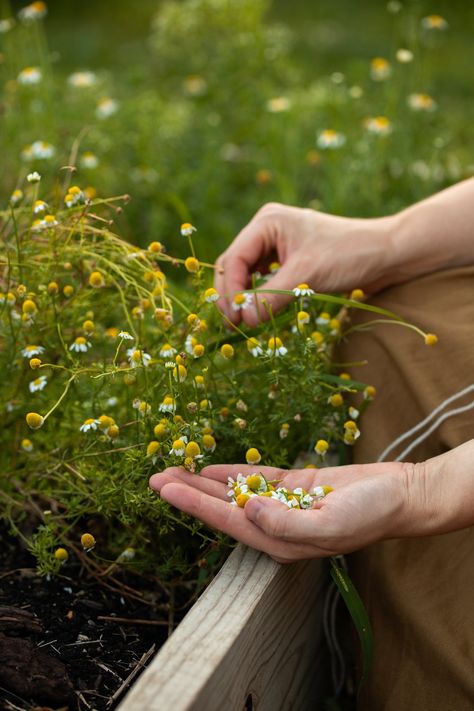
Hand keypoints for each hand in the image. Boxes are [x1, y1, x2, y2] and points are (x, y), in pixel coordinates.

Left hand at [149, 461, 416, 562]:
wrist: (399, 495)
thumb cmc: (370, 514)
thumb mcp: (330, 523)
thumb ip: (286, 522)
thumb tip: (246, 509)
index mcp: (280, 541)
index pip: (226, 521)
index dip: (193, 504)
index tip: (164, 488)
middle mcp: (276, 525)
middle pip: (222, 507)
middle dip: (187, 493)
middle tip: (154, 477)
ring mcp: (283, 505)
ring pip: (234, 492)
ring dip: (203, 482)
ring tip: (173, 469)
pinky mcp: (295, 486)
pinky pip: (256, 479)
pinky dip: (232, 473)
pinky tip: (210, 469)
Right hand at [214, 202, 394, 326]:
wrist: (386, 253)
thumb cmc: (349, 255)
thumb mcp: (306, 276)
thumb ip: (271, 298)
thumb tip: (244, 320)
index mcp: (267, 222)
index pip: (234, 258)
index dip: (231, 290)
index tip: (236, 319)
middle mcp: (267, 228)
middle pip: (235, 264)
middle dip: (233, 294)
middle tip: (235, 325)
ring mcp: (277, 243)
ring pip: (246, 272)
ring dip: (244, 296)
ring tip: (245, 322)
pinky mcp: (288, 257)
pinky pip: (263, 278)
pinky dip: (259, 295)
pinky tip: (261, 310)